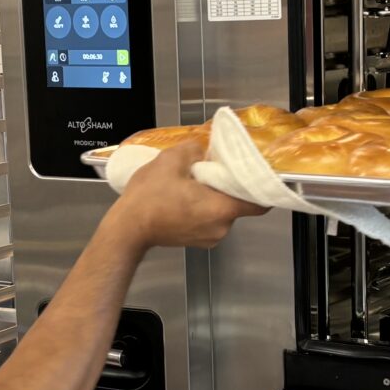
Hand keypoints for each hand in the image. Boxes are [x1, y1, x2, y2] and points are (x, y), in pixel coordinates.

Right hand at [111, 138, 266, 250]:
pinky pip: (210, 220)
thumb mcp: (171, 160)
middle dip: (228, 186)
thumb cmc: (148, 199)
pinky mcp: (198, 240)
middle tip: (211, 172)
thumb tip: (202, 150)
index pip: (259, 202)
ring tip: (193, 184)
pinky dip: (203, 208)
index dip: (261, 186)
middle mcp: (221, 227)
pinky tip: (185, 197)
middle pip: (238, 203)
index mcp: (221, 209)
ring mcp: (210, 237)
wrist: (128, 228)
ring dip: (213, 197)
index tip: (256, 174)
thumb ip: (194, 149)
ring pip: (222, 211)